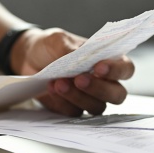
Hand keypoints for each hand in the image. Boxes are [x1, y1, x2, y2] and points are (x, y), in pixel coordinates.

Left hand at [17, 28, 134, 115]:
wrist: (28, 57)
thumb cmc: (50, 46)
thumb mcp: (59, 40)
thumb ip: (72, 49)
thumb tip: (80, 59)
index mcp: (107, 61)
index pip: (125, 68)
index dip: (116, 70)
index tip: (99, 67)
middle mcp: (103, 82)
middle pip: (117, 94)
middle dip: (99, 89)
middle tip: (79, 80)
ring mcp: (89, 97)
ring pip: (96, 107)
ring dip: (78, 96)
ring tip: (58, 83)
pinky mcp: (72, 108)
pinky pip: (74, 112)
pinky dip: (62, 102)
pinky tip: (51, 90)